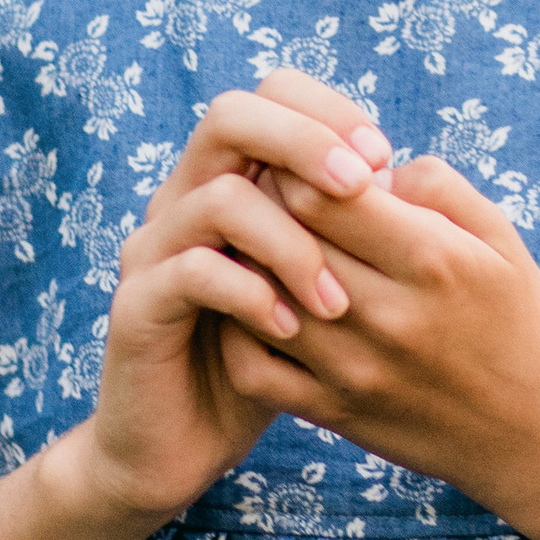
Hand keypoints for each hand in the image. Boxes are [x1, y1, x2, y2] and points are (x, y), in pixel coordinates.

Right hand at [82, 68, 393, 524]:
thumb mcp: (316, 285)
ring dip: (290, 240)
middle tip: (362, 187)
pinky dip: (250, 293)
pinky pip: (192, 271)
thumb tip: (404, 177)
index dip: (327, 112)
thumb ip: (346, 229)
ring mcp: (154, 248)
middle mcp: (185, 197)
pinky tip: (291, 328)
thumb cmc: (267, 360)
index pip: (269, 95)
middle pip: (231, 116)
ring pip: (219, 195)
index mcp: (230, 178)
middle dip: (304, 141)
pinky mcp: (135, 304)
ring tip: (336, 299)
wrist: (183, 444)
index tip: (383, 158)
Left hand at [215, 154, 539, 520]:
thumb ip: (437, 185)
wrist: (532, 432)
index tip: (305, 165)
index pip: (319, 193)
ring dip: (249, 264)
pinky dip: (240, 330)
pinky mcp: (335, 412)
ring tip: (265, 248)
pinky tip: (261, 307)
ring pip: (257, 299)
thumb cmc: (515, 319)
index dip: (297, 166)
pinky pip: (253, 368)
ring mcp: (356, 370)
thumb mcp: (500, 238)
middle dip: (266, 207)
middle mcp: (390, 315)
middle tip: (271, 198)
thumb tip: (368, 166)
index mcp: (432, 259)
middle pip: (282, 239)